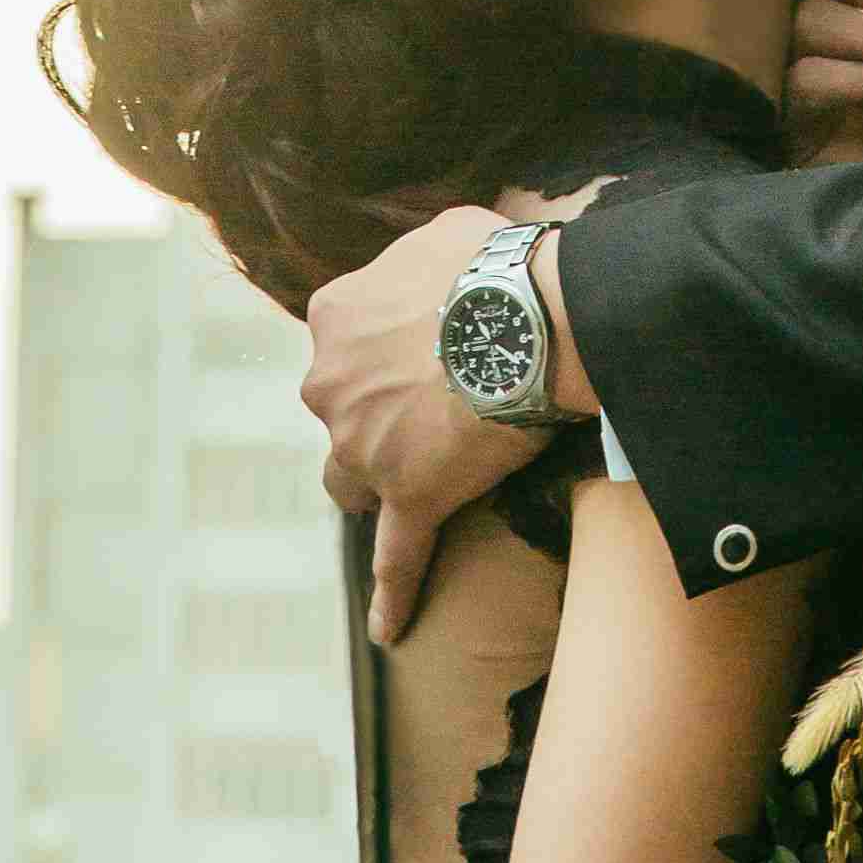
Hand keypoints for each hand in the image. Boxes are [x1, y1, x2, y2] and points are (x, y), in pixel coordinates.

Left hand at [303, 189, 604, 647]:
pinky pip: (395, 556)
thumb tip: (437, 263)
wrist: (530, 314)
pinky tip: (390, 629)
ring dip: (376, 480)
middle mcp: (331, 383)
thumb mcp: (440, 233)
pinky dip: (392, 594)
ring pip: (351, 480)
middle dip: (371, 416)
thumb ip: (417, 259)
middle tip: (430, 409)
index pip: (341, 345)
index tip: (419, 352)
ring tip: (422, 480)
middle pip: (339, 415)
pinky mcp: (409, 496)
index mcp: (335, 316)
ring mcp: (364, 446)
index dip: (381, 353)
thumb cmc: (494, 264)